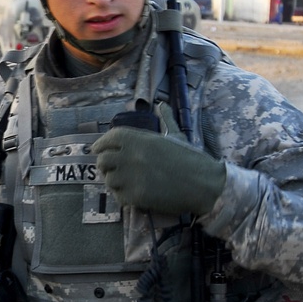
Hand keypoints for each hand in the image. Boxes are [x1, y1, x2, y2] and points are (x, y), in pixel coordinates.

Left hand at [92, 104, 225, 215]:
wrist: (206, 184)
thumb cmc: (192, 159)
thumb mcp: (177, 136)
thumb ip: (166, 120)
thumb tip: (162, 105)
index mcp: (141, 139)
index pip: (109, 138)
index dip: (100, 144)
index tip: (96, 150)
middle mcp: (133, 155)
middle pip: (103, 160)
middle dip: (104, 165)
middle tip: (110, 169)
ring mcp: (133, 177)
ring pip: (108, 180)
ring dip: (113, 182)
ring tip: (123, 183)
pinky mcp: (137, 196)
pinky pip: (118, 196)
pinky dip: (122, 196)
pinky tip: (131, 195)